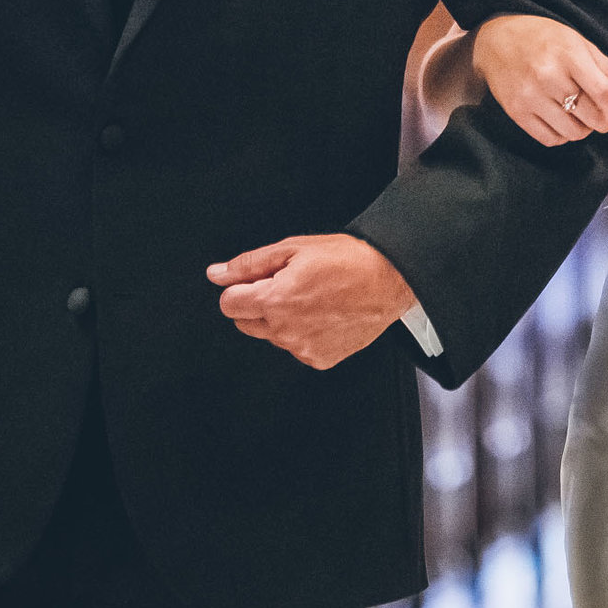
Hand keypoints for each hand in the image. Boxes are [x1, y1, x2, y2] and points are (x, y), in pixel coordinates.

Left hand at [209, 234, 418, 369]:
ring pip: (271, 336)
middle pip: (245, 323)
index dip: (241, 288)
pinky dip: (303, 334)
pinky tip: (323, 315)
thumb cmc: (348, 260)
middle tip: (288, 286)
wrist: (390, 279)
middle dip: (258, 304)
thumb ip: (249, 264)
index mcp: (274, 300)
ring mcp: (302, 348)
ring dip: (281, 320)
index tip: (258, 281)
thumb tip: (217, 274)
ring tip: (312, 298)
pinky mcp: (320, 359)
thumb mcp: (293, 248)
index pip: (228, 305)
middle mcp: (285, 330)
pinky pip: (296, 348)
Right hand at [471, 13, 607, 144]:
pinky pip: (550, 139)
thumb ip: (607, 70)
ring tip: (578, 112)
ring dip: (584, 128)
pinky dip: (562, 135)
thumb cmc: (543, 38)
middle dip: (604, 120)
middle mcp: (549, 77)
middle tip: (601, 111)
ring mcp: (531, 96)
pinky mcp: (517, 112)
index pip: (604, 92)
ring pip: (573, 132)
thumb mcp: (579, 43)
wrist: (496, 40)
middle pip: (592, 117)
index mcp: (569, 56)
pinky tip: (561, 119)